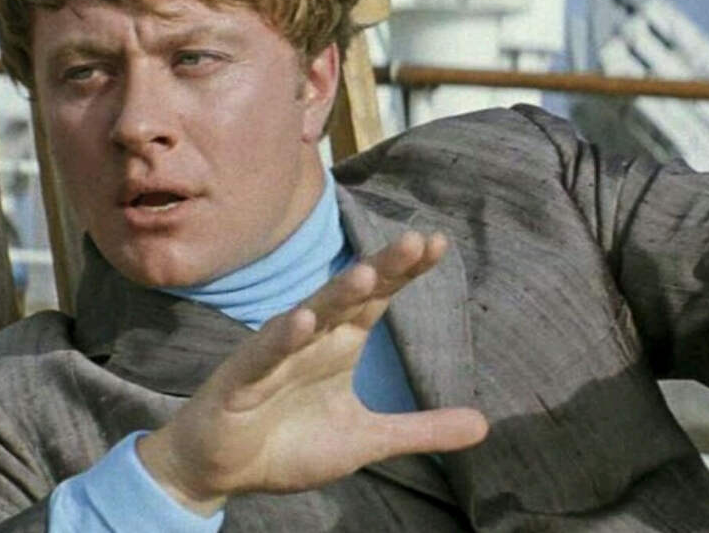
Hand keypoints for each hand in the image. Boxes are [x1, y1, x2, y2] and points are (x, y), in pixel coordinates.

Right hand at [137, 231, 488, 515]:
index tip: (437, 243)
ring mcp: (276, 355)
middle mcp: (311, 339)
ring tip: (365, 273)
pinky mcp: (244, 379)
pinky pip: (265, 355)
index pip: (377, 300)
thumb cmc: (290, 442)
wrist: (223, 468)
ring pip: (309, 317)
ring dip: (335, 295)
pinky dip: (280, 339)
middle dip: (381, 269)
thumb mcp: (367, 439)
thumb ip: (420, 429)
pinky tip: (300, 322)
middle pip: (349, 296)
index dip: (404, 273)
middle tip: (414, 241)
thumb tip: (485, 425)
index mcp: (340, 345)